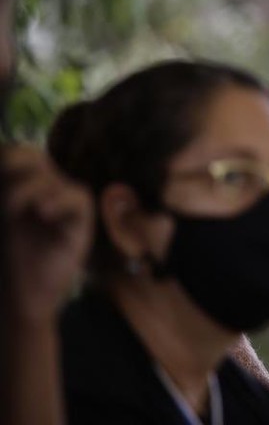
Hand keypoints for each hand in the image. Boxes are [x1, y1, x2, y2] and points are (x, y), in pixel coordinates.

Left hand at [2, 144, 92, 322]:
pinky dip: (59, 201)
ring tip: (12, 213)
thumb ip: (4, 194)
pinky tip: (42, 215)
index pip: (14, 154)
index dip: (5, 158)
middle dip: (12, 172)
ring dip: (26, 191)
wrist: (18, 296)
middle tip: (4, 201)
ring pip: (52, 176)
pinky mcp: (80, 221)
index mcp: (20, 185)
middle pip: (31, 156)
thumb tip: (3, 160)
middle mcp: (42, 188)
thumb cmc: (5, 257)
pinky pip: (77, 197)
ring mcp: (62, 202)